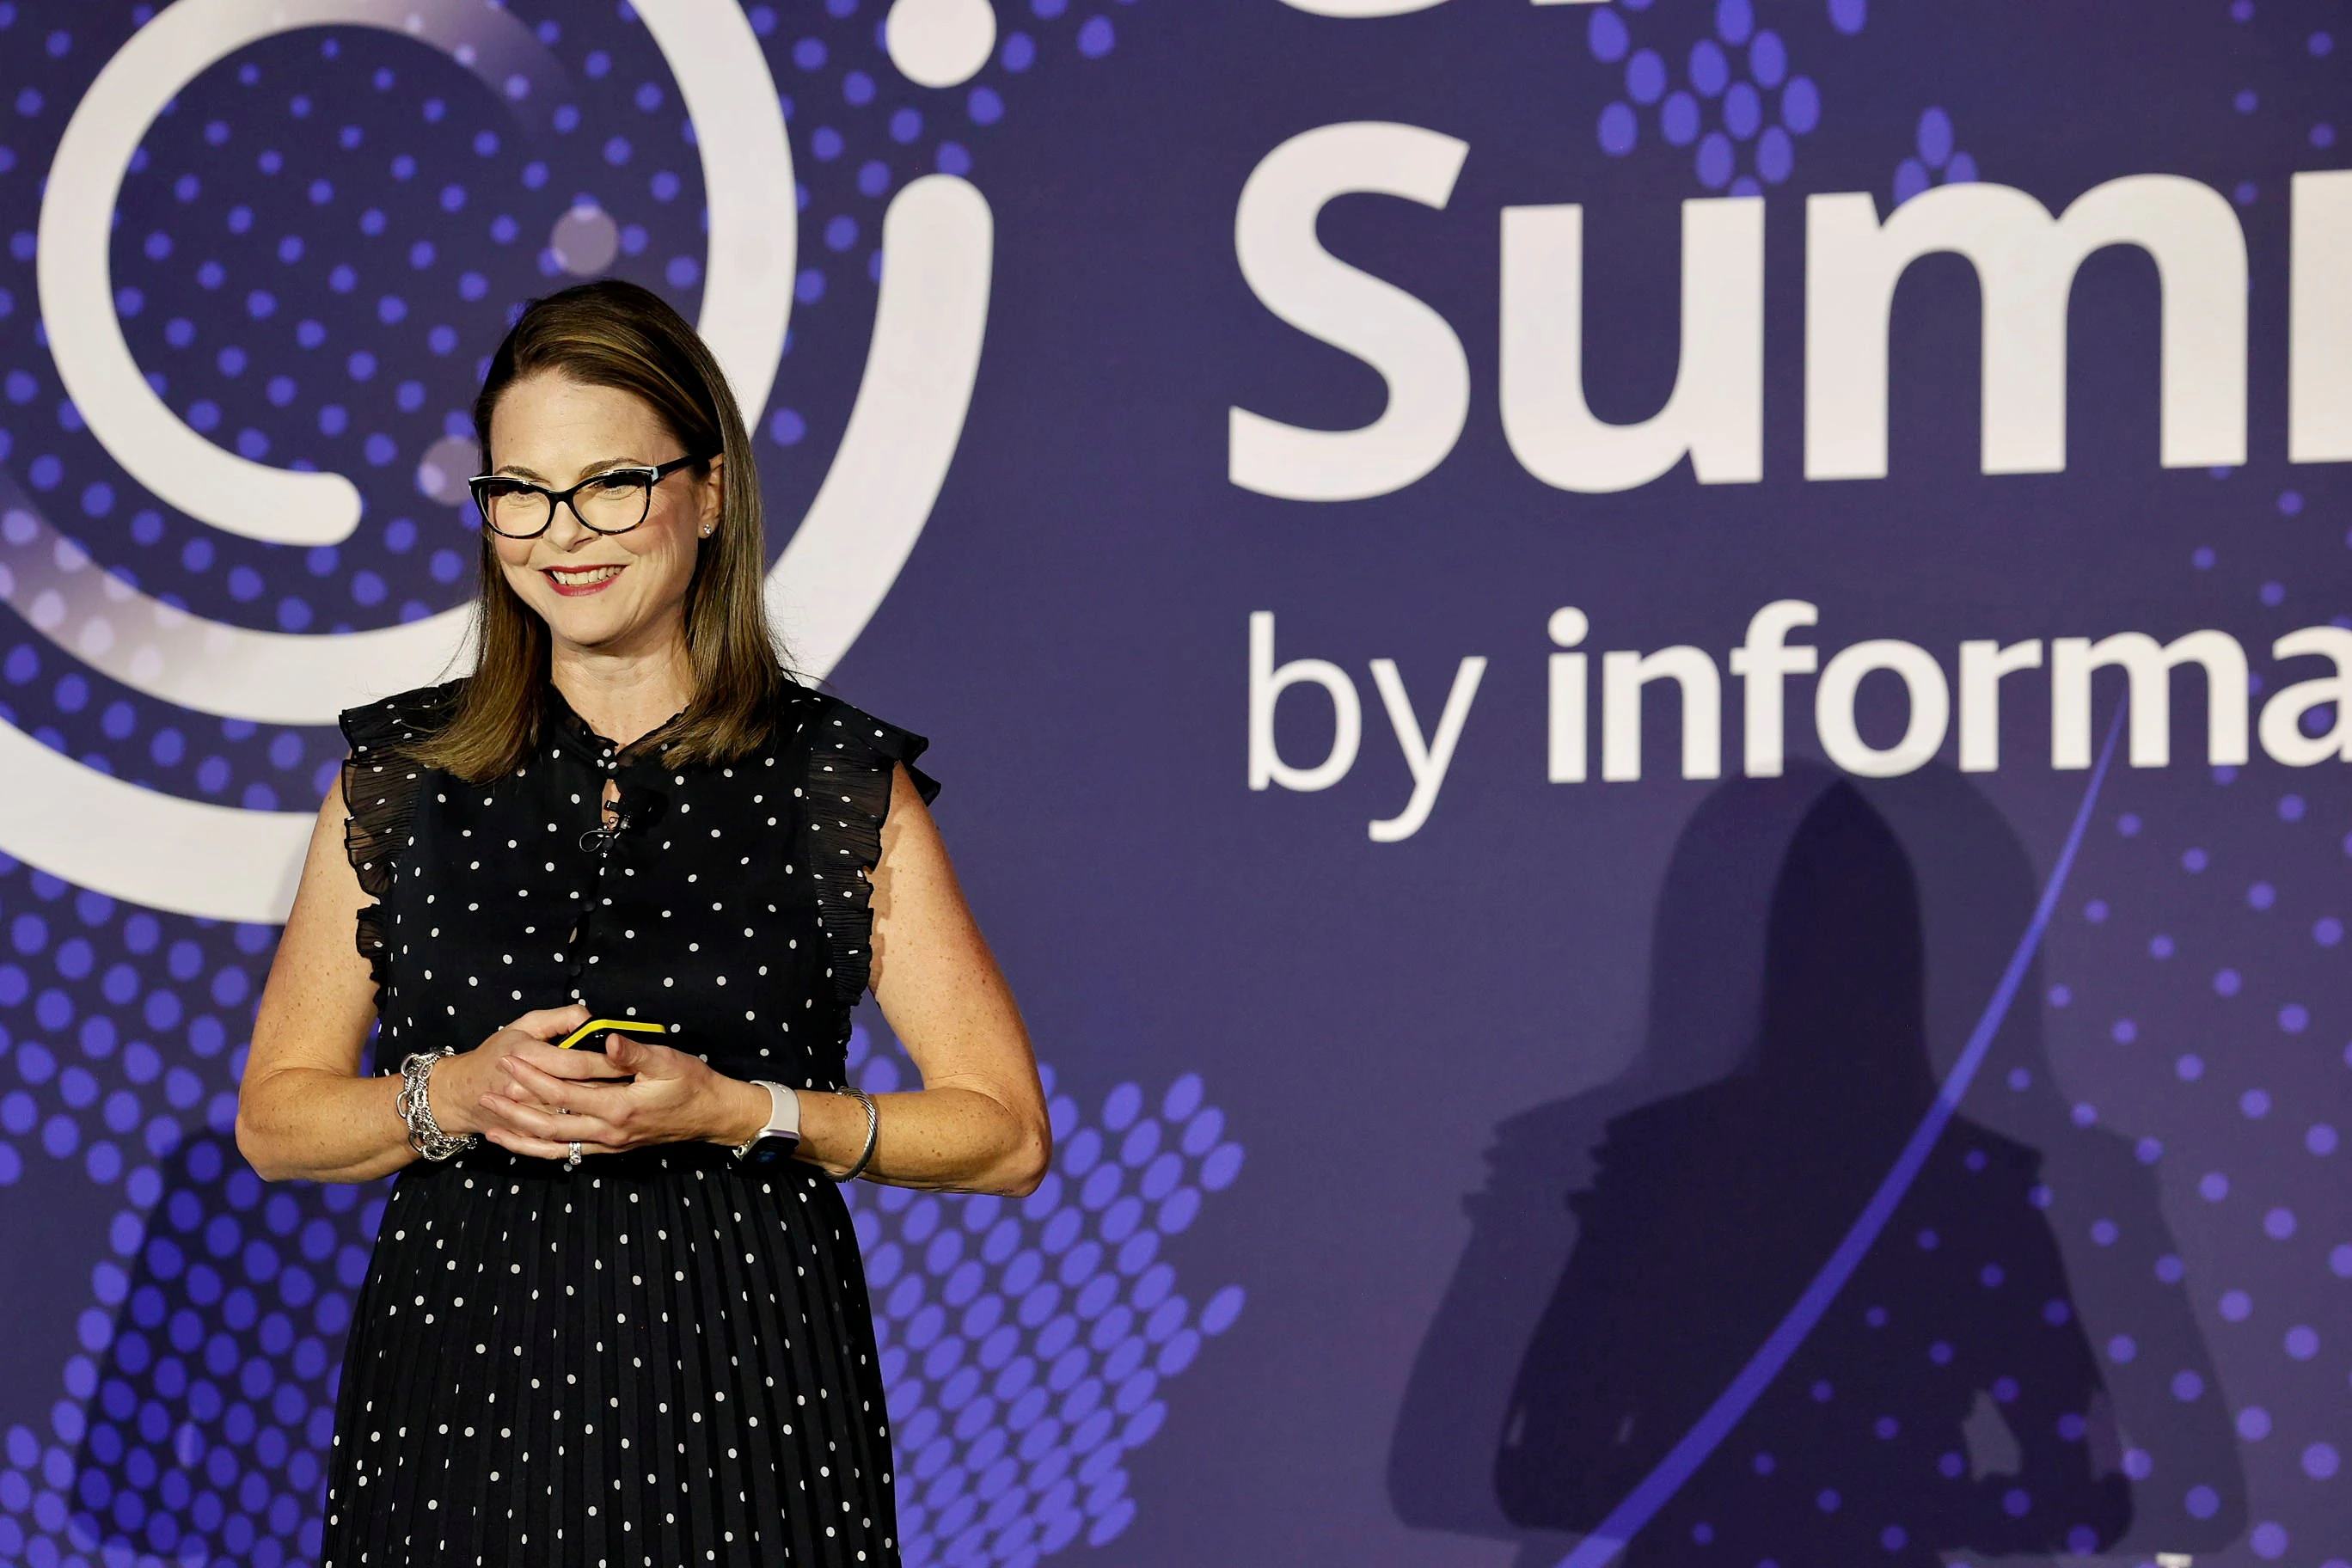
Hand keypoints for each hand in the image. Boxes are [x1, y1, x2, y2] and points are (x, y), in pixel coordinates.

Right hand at [424, 1005, 624, 1135]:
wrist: (459, 1091)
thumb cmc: (496, 1051)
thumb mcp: (525, 1024)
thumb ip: (560, 1018)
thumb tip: (591, 1019)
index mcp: (527, 1056)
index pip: (577, 1062)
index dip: (606, 1060)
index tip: (629, 1058)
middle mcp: (525, 1090)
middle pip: (578, 1092)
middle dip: (610, 1088)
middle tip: (640, 1082)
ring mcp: (526, 1116)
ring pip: (572, 1118)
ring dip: (599, 1114)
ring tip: (627, 1105)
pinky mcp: (527, 1135)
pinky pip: (556, 1141)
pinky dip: (579, 1136)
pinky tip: (600, 1132)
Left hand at [471, 1029, 768, 1162]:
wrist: (710, 1115)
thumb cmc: (691, 1082)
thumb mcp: (668, 1060)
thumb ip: (633, 1053)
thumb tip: (606, 1040)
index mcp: (619, 1105)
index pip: (565, 1092)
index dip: (533, 1076)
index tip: (509, 1059)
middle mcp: (608, 1130)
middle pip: (550, 1123)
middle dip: (515, 1109)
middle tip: (485, 1094)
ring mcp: (608, 1143)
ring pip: (554, 1145)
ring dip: (521, 1136)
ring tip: (491, 1126)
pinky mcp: (610, 1148)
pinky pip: (567, 1153)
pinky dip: (540, 1150)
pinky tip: (523, 1143)